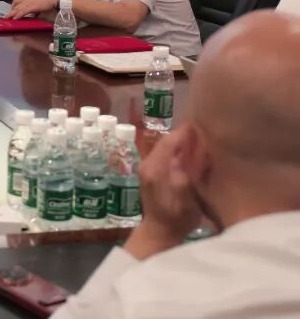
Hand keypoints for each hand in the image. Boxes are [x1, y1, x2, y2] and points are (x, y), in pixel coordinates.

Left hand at [6, 0, 57, 18]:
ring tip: (7, 19)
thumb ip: (35, 11)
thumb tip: (34, 17)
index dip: (13, 7)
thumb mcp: (40, 7)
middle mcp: (28, 0)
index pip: (17, 1)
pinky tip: (15, 18)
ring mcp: (30, 2)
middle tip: (5, 17)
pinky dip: (18, 15)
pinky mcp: (33, 6)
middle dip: (10, 12)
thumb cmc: (49, 2)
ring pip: (18, 8)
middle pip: (16, 5)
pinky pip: (24, 11)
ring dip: (12, 14)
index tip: (9, 12)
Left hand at [124, 125, 202, 258]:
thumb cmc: (176, 221)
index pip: (169, 141)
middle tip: (207, 128)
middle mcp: (148, 164)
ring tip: (203, 137)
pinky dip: (179, 149)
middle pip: (167, 140)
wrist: (159, 233)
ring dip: (183, 141)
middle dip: (186, 133)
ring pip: (166, 146)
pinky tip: (193, 152)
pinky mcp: (152, 172)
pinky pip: (166, 153)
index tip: (204, 123)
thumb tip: (192, 157)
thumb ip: (185, 180)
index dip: (186, 131)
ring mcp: (148, 167)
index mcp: (154, 169)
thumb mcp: (185, 203)